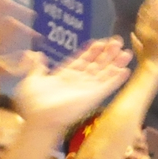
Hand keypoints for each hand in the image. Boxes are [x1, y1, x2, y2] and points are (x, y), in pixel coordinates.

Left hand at [16, 35, 132, 130]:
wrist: (40, 118)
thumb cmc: (33, 102)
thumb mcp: (32, 79)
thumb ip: (36, 67)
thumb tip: (35, 55)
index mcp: (64, 76)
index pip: (81, 60)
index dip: (91, 51)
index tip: (99, 42)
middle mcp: (78, 82)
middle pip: (96, 65)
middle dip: (106, 53)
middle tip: (117, 41)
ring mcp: (87, 89)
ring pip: (104, 73)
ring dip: (115, 62)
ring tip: (125, 51)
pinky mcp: (93, 96)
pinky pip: (107, 85)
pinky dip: (116, 78)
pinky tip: (125, 69)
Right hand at [131, 0, 157, 72]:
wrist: (152, 71)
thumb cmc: (147, 62)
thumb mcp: (139, 50)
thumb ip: (136, 42)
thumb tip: (132, 35)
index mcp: (140, 32)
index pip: (142, 15)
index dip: (146, 4)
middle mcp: (145, 30)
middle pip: (148, 12)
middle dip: (153, 1)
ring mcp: (154, 33)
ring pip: (157, 16)